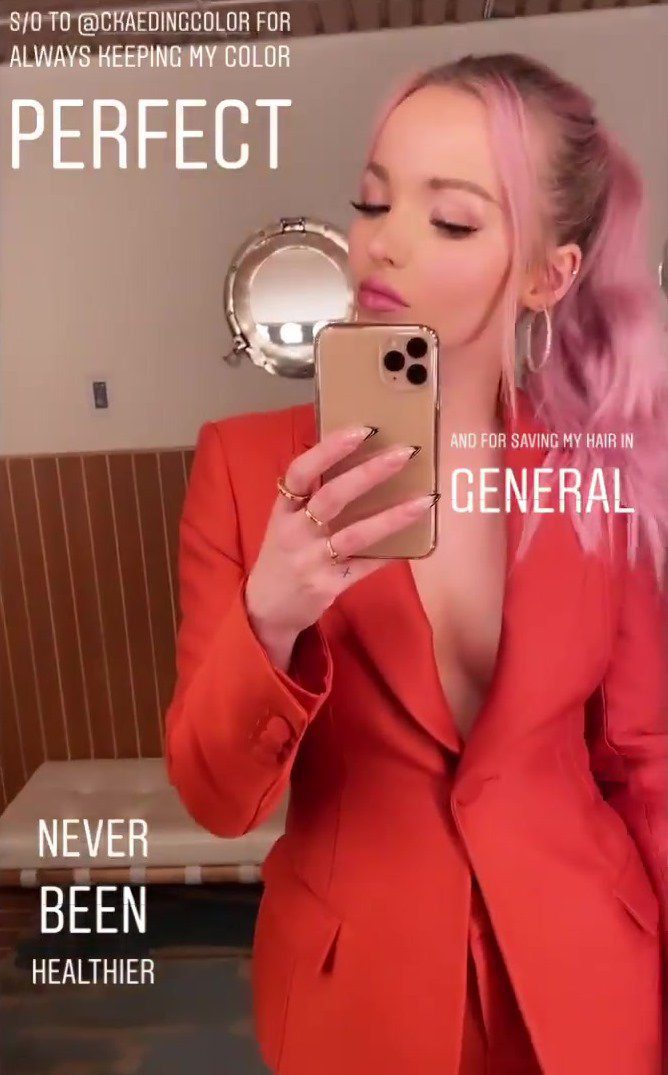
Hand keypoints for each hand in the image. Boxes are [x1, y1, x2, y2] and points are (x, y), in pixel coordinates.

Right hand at [244, 423, 436, 659]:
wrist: (265, 609)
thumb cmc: (282, 556)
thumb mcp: (285, 522)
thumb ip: (311, 497)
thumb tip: (357, 460)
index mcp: (283, 510)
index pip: (300, 471)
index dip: (329, 448)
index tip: (362, 429)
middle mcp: (295, 532)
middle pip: (332, 497)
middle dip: (370, 472)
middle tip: (405, 453)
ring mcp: (311, 561)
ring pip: (355, 534)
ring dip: (392, 516)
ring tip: (425, 499)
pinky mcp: (328, 586)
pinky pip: (366, 567)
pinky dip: (391, 554)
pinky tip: (418, 544)